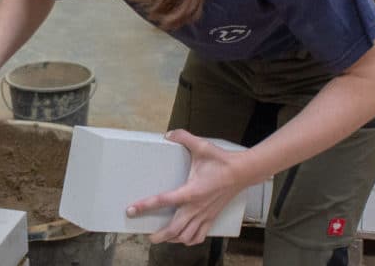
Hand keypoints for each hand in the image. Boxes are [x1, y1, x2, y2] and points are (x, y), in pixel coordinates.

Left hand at [127, 130, 246, 245]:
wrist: (243, 172)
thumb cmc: (222, 161)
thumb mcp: (201, 146)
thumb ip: (183, 137)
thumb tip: (168, 134)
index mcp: (192, 190)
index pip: (164, 200)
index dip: (145, 206)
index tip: (132, 210)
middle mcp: (197, 206)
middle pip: (175, 228)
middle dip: (161, 235)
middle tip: (149, 236)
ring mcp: (205, 214)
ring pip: (187, 236)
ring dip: (174, 240)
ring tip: (164, 238)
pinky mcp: (212, 217)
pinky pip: (200, 236)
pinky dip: (190, 240)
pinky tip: (184, 238)